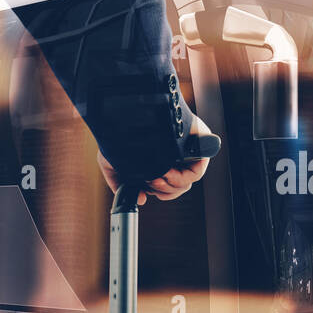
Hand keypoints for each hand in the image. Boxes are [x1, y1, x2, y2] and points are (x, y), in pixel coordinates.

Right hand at [97, 115, 215, 205]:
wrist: (126, 112)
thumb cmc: (118, 131)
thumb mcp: (113, 162)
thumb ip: (121, 183)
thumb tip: (140, 199)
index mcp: (161, 160)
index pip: (169, 186)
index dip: (158, 192)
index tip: (143, 188)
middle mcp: (176, 157)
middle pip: (178, 188)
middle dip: (162, 191)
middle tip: (150, 181)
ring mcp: (189, 152)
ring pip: (186, 184)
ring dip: (168, 186)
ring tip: (155, 175)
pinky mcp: (199, 147)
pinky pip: (196, 173)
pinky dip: (180, 178)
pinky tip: (166, 171)